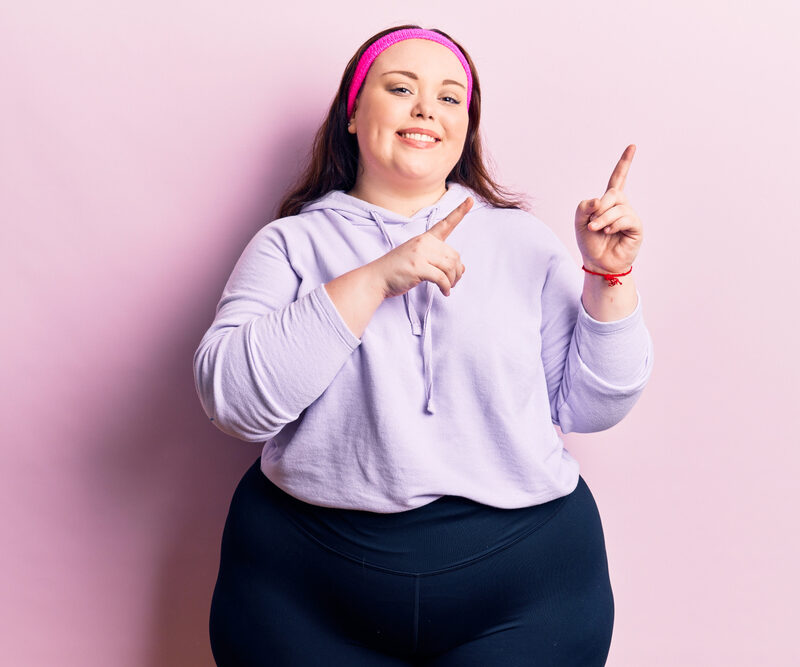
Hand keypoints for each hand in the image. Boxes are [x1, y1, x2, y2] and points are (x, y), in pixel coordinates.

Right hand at [372, 197, 472, 298]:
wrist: (376, 278)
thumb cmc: (397, 270)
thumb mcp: (418, 258)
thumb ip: (438, 259)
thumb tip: (462, 268)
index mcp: (424, 238)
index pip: (445, 224)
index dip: (459, 212)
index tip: (470, 200)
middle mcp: (424, 243)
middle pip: (454, 256)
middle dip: (457, 272)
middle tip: (453, 282)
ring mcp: (420, 254)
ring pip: (450, 267)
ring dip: (452, 281)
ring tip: (448, 288)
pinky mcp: (418, 268)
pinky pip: (442, 278)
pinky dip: (446, 287)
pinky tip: (444, 292)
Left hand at [574, 145, 642, 273]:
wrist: (597, 263)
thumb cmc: (589, 242)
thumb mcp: (579, 222)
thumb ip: (584, 207)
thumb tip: (599, 200)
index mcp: (608, 201)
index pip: (618, 178)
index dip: (625, 163)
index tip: (633, 146)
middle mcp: (621, 206)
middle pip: (613, 193)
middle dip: (600, 207)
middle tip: (592, 223)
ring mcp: (630, 216)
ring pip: (617, 207)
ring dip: (603, 219)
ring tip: (597, 230)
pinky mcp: (636, 227)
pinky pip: (625, 218)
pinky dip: (613, 224)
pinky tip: (608, 232)